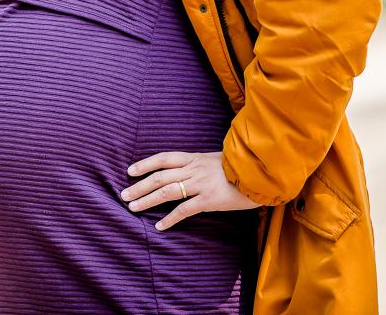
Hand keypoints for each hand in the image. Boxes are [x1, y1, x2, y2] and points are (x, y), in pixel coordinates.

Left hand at [120, 151, 260, 230]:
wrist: (262, 171)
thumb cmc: (242, 166)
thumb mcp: (219, 160)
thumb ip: (201, 164)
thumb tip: (187, 170)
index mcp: (196, 157)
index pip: (164, 157)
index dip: (146, 163)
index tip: (130, 170)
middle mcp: (195, 169)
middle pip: (160, 176)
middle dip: (139, 186)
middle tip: (123, 195)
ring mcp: (202, 184)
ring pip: (167, 191)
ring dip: (147, 200)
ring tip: (133, 208)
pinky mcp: (210, 199)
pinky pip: (185, 209)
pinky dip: (169, 219)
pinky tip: (159, 226)